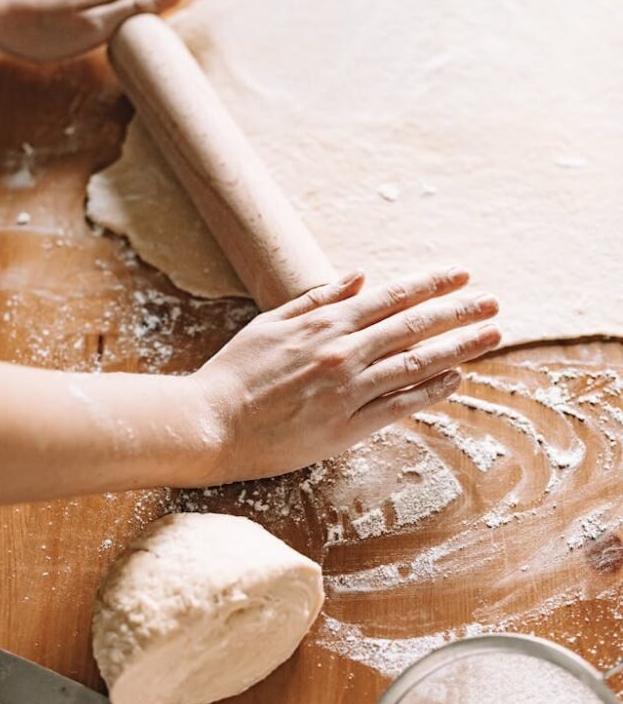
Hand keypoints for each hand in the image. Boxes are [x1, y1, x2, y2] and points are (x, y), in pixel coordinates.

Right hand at [193, 267, 500, 483]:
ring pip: (415, 363)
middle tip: (493, 302)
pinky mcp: (346, 427)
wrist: (210, 422)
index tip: (461, 276)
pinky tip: (455, 379)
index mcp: (324, 324)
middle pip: (413, 326)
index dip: (430, 285)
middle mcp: (343, 353)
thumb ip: (317, 299)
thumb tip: (358, 277)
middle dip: (458, 311)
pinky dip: (430, 391)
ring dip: (458, 348)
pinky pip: (399, 405)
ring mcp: (348, 391)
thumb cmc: (235, 372)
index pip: (390, 298)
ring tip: (491, 335)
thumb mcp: (270, 322)